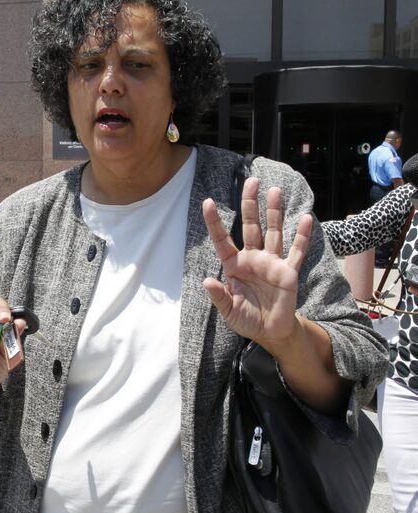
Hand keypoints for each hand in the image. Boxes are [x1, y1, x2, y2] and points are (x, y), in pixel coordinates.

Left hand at [202, 177, 310, 352]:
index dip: (215, 221)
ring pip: (273, 231)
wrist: (271, 331)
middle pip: (251, 226)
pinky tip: (305, 218)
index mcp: (234, 265)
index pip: (222, 239)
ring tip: (274, 190)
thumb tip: (207, 281)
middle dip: (250, 204)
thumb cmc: (246, 319)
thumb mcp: (229, 311)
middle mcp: (253, 258)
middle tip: (251, 181)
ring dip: (274, 212)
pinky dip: (301, 236)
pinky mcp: (289, 272)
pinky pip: (296, 251)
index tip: (207, 202)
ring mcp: (272, 263)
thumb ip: (219, 296)